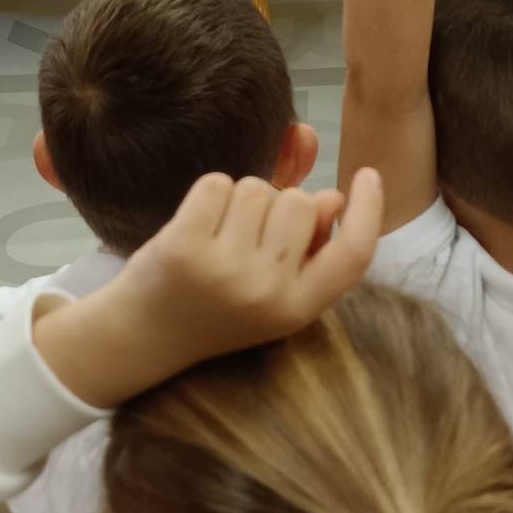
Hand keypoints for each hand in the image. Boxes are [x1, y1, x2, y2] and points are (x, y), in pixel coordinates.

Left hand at [33, 168, 381, 409]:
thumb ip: (307, 244)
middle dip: (278, 204)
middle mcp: (267, 293)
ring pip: (257, 188)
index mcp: (297, 309)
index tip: (369, 176)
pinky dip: (208, 195)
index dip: (369, 213)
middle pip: (299, 202)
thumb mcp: (272, 290)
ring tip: (218, 237)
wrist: (144, 336)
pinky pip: (218, 184)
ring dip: (239, 200)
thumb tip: (332, 200)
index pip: (353, 256)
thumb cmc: (215, 304)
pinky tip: (196, 226)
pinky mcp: (185, 245)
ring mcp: (226, 270)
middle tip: (246, 238)